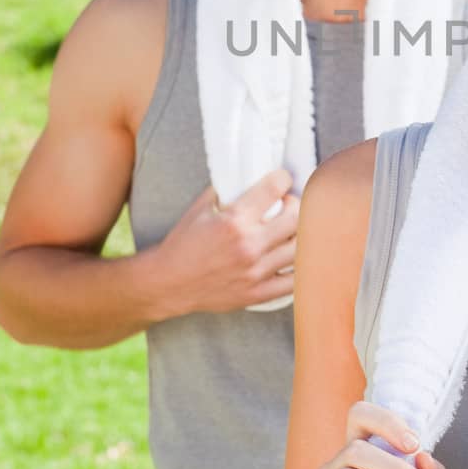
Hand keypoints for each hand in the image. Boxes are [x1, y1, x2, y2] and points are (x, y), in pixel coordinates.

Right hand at [150, 169, 299, 314]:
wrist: (168, 283)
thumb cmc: (183, 244)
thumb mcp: (200, 208)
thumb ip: (227, 190)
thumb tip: (249, 174)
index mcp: (234, 220)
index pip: (274, 188)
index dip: (282, 179)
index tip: (282, 180)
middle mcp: (248, 245)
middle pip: (296, 217)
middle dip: (295, 205)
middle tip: (287, 206)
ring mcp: (255, 272)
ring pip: (300, 248)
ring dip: (299, 234)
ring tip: (289, 231)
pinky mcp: (257, 293)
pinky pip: (293, 282)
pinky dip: (298, 268)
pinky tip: (291, 258)